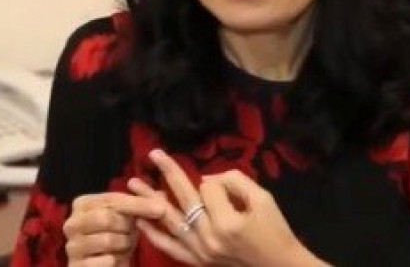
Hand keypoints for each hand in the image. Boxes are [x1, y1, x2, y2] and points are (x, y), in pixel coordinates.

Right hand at [63, 191, 164, 265]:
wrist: (107, 265)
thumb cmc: (118, 235)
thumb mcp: (129, 217)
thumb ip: (143, 203)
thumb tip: (161, 194)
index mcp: (82, 204)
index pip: (113, 200)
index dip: (138, 204)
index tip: (161, 209)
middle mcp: (72, 223)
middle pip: (107, 218)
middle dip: (127, 227)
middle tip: (133, 232)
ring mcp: (71, 246)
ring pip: (107, 240)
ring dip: (124, 244)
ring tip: (125, 245)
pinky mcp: (75, 266)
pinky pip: (105, 261)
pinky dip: (116, 260)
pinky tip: (116, 259)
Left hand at [130, 149, 327, 266]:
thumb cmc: (275, 230)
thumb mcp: (264, 198)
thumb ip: (235, 182)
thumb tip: (207, 179)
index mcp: (226, 222)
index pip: (208, 188)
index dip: (216, 180)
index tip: (225, 185)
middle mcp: (208, 238)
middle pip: (183, 198)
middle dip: (169, 173)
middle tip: (153, 154)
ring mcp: (199, 252)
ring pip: (169, 221)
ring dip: (150, 200)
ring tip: (134, 183)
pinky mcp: (196, 262)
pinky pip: (169, 247)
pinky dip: (153, 234)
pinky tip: (141, 220)